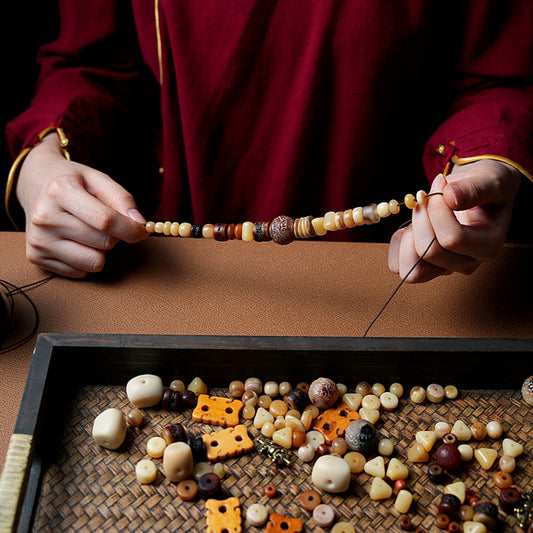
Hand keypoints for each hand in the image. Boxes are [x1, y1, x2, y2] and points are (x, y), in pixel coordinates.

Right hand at [16, 134, 148, 277]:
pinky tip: (74, 241)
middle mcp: (44, 217)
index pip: (105, 220)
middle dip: (114, 235)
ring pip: (94, 262)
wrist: (35, 184)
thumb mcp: (99, 179)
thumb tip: (139, 224)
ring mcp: (38, 239)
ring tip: (88, 232)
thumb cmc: (73, 182)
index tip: (142, 231)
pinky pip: (81, 272)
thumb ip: (123, 199)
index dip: (130, 229)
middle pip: (103, 243)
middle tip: (104, 223)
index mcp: (60, 191)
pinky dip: (85, 259)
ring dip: (100, 250)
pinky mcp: (36, 257)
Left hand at [388, 159, 520, 282]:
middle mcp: (466, 263)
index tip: (440, 185)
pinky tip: (411, 225)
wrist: (478, 192)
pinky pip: (398, 266)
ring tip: (420, 215)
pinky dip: (398, 244)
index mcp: (488, 247)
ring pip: (411, 269)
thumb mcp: (489, 180)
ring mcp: (444, 268)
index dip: (437, 210)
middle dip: (420, 219)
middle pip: (429, 253)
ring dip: (407, 236)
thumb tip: (450, 196)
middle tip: (426, 197)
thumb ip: (474, 188)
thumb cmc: (487, 187)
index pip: (452, 239)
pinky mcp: (424, 267)